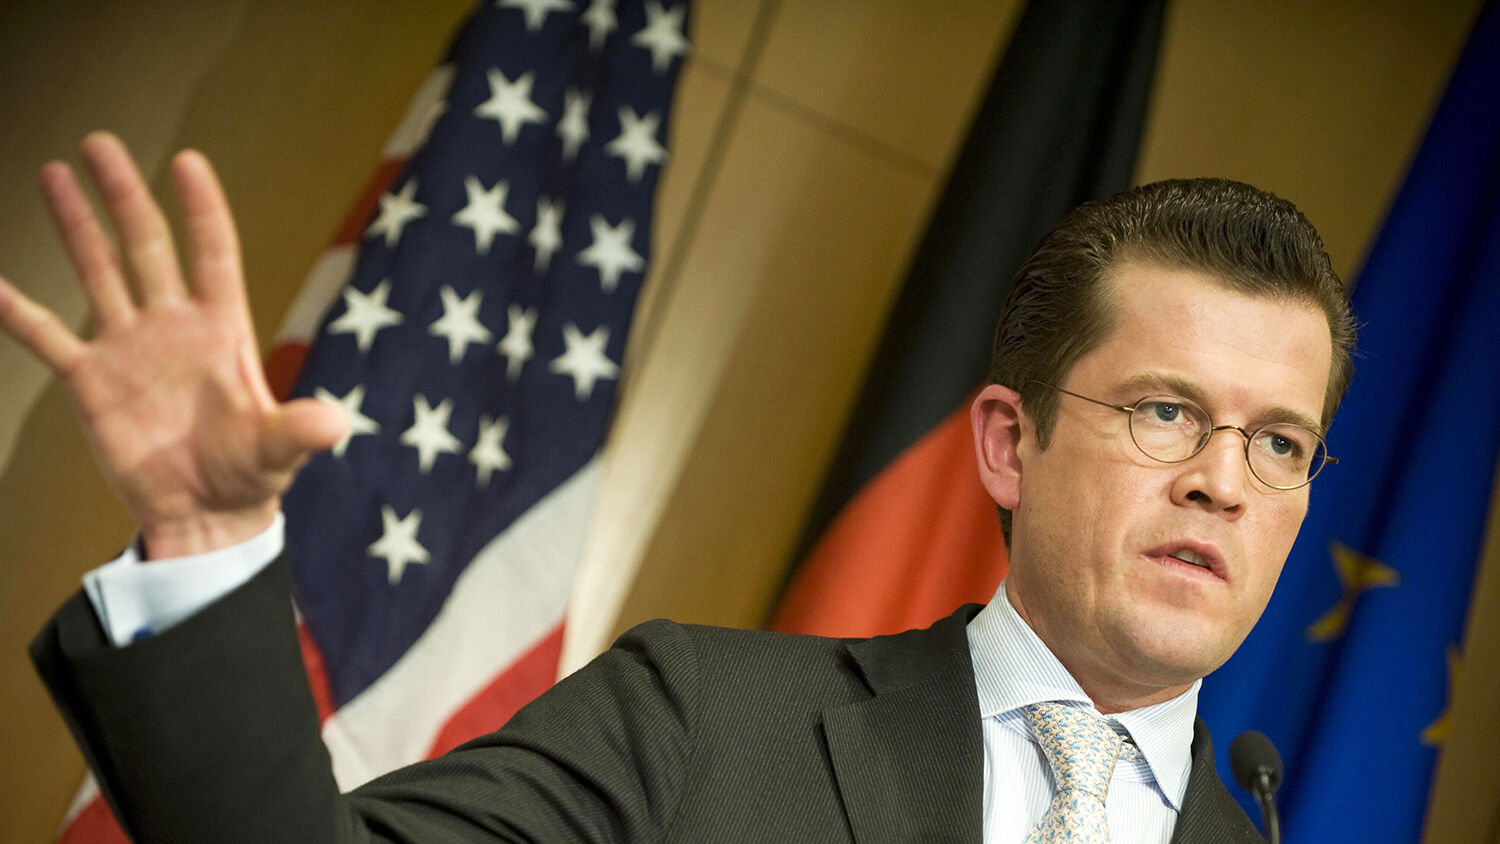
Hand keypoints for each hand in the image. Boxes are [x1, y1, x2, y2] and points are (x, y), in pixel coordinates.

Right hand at [0, 132, 346, 558]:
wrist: (205, 516)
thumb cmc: (252, 477)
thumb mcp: (279, 450)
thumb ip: (300, 430)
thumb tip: (336, 425)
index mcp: (223, 329)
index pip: (214, 254)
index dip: (202, 209)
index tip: (187, 160)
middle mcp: (173, 326)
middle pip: (147, 246)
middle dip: (124, 195)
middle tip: (99, 142)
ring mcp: (129, 348)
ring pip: (99, 271)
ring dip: (77, 226)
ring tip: (53, 171)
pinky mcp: (91, 382)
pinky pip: (46, 338)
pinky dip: (16, 311)